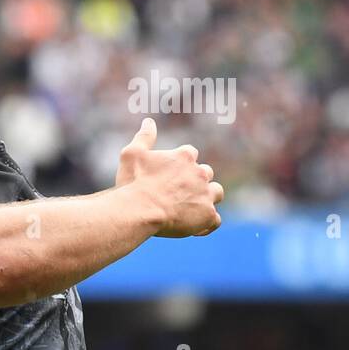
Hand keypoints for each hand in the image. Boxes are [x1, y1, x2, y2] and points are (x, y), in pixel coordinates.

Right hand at [116, 119, 223, 236]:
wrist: (140, 210)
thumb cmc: (134, 183)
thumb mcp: (132, 155)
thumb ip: (143, 137)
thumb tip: (148, 121)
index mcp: (184, 156)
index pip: (190, 154)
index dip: (180, 165)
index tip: (168, 174)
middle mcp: (201, 173)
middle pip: (205, 173)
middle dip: (195, 181)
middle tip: (175, 193)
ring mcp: (206, 194)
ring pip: (216, 193)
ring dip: (206, 199)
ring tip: (189, 208)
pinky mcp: (207, 215)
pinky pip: (214, 221)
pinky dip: (206, 224)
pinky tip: (193, 228)